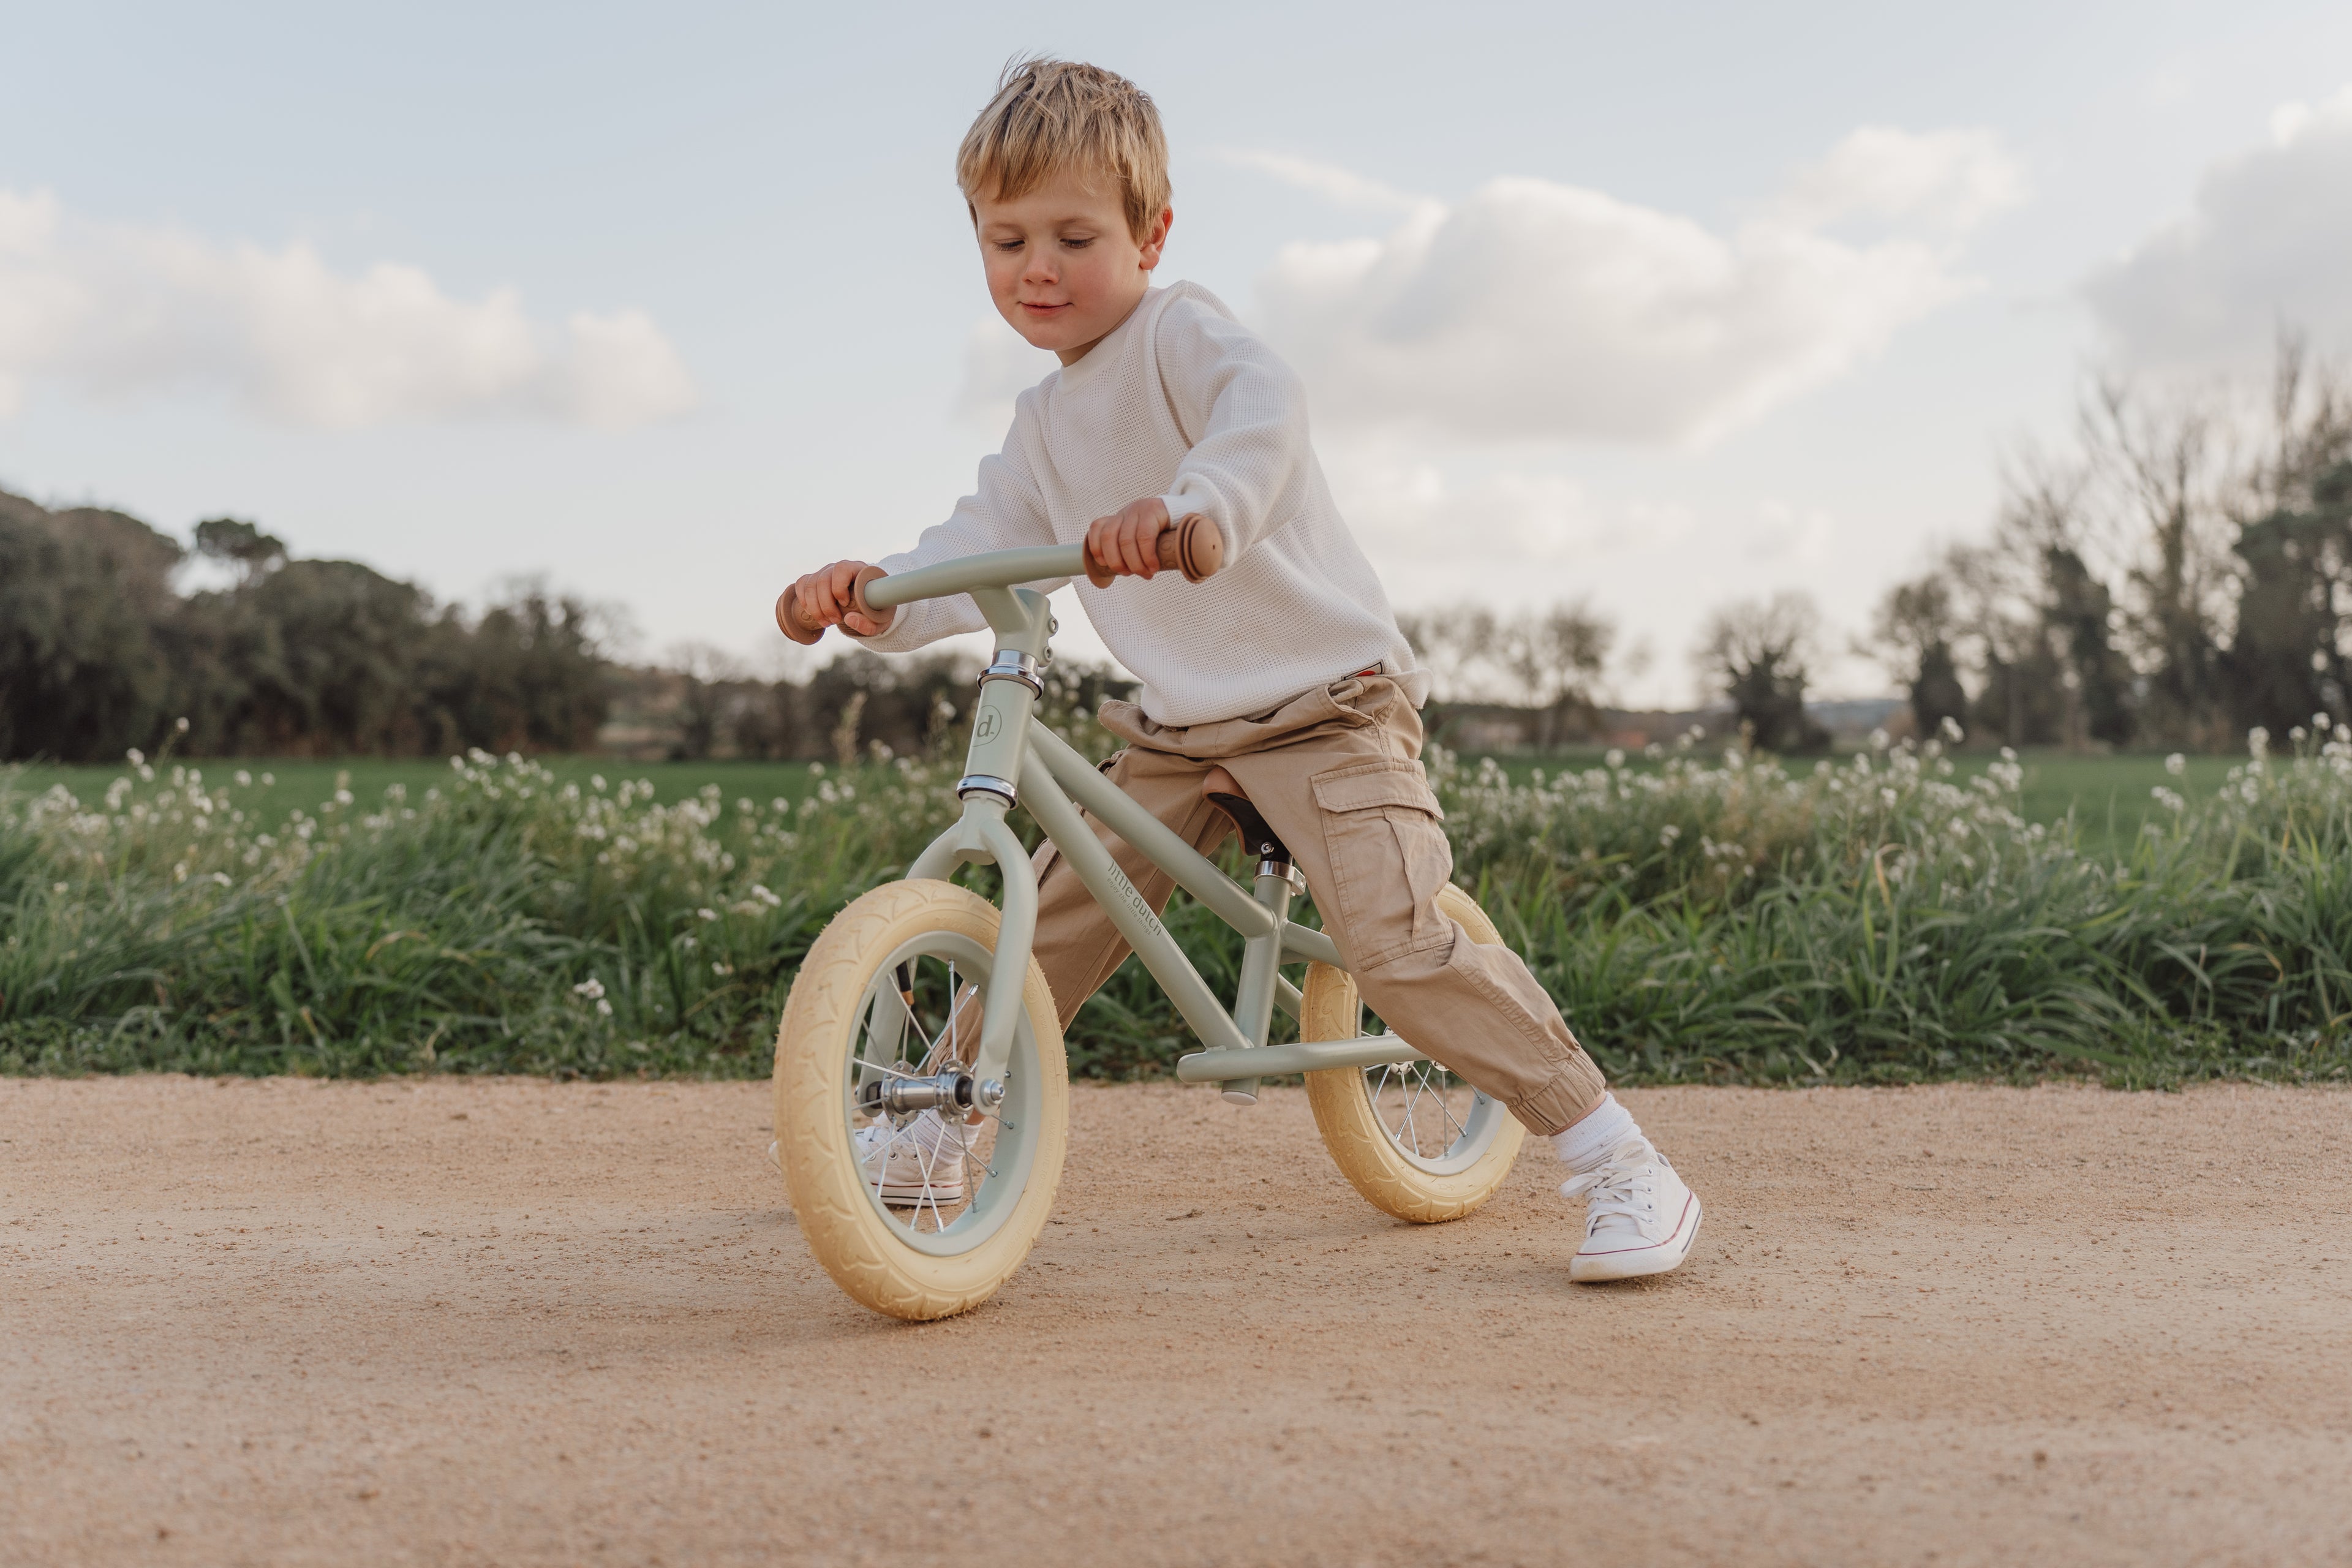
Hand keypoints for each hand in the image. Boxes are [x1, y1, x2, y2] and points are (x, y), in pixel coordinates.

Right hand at [778, 560, 892, 642]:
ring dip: (815, 607)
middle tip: (835, 621)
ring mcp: (826, 572)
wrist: (868, 606)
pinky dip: (804, 601)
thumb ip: (868, 624)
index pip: (842, 569)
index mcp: (858, 569)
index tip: (845, 604)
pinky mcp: (815, 579)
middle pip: (823, 579)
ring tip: (826, 622)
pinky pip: (802, 584)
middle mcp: (840, 568)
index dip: (839, 587)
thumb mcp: (878, 621)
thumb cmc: (875, 610)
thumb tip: (849, 619)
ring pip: (810, 584)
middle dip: (826, 605)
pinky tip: (813, 613)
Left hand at [1084, 497, 1171, 585]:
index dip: (1096, 548)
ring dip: (1134, 563)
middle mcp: (1126, 512)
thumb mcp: (1143, 537)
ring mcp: (1138, 509)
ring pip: (1126, 540)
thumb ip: (1132, 549)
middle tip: (1129, 574)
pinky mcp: (1153, 510)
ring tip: (1145, 574)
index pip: (1097, 528)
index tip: (1105, 565)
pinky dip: (1147, 556)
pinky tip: (1153, 566)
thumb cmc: (1165, 533)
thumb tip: (1126, 572)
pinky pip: (1144, 537)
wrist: (1187, 512)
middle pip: (1109, 538)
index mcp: (1119, 518)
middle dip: (1116, 562)